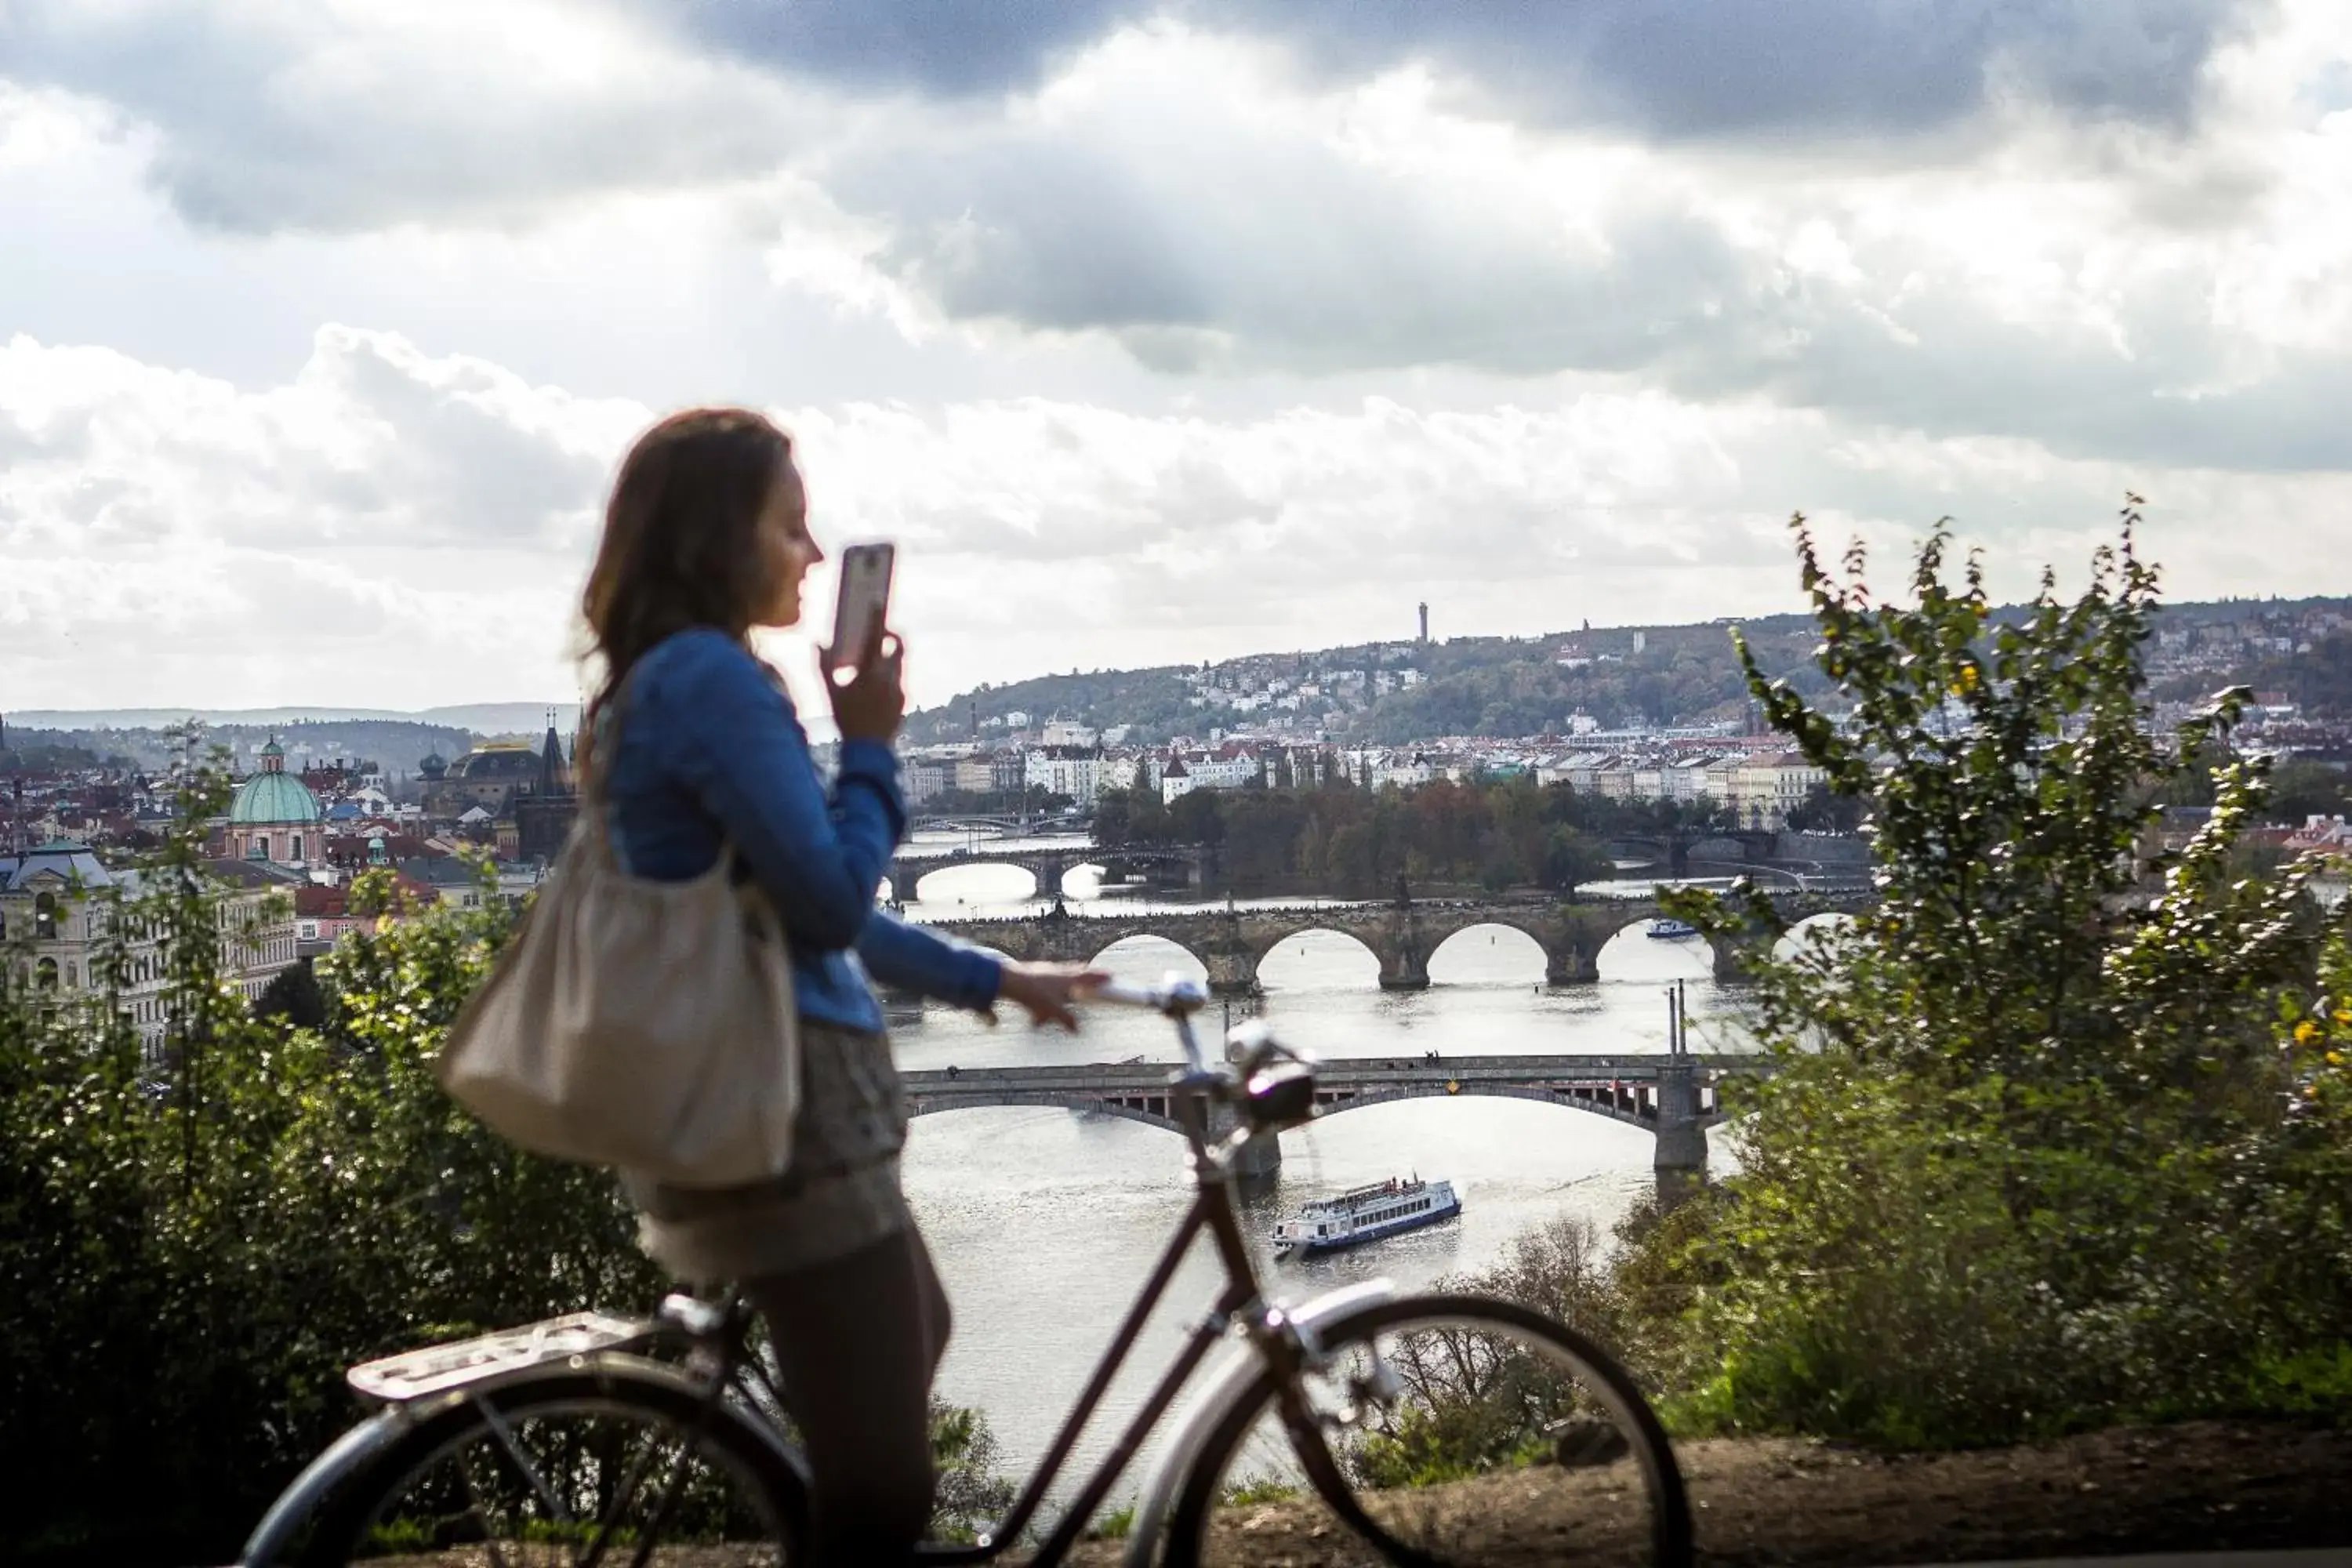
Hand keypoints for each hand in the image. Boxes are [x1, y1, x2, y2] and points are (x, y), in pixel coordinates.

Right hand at [825, 628, 904, 743]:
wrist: (868, 747)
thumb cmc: (846, 719)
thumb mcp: (831, 692)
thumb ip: (824, 667)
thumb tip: (816, 644)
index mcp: (869, 673)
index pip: (875, 637)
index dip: (877, 618)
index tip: (878, 603)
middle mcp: (888, 678)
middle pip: (897, 645)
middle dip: (891, 635)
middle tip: (883, 632)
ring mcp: (899, 688)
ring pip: (898, 663)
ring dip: (888, 657)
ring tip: (874, 663)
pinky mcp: (903, 699)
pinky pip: (898, 681)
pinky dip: (888, 677)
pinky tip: (876, 687)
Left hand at [986, 961, 1110, 1031]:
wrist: (1008, 982)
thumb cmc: (1033, 992)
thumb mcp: (1053, 1010)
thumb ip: (1066, 1019)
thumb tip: (1076, 1029)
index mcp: (1068, 978)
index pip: (1090, 976)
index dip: (1101, 977)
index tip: (1111, 976)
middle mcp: (1058, 972)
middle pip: (1076, 973)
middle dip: (1083, 978)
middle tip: (1089, 979)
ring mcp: (1045, 972)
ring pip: (1059, 981)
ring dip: (1063, 990)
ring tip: (1063, 1003)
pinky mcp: (1032, 976)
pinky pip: (1044, 988)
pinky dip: (1046, 999)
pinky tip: (1037, 1014)